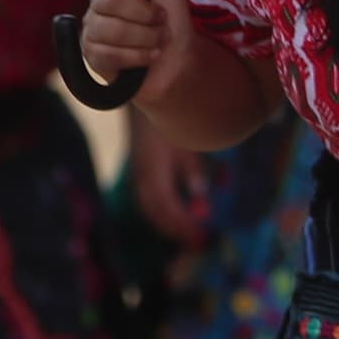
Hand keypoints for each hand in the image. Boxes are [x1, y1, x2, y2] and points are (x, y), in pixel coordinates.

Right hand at [77, 0, 176, 95]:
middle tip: (161, 21)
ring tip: (157, 42)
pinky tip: (148, 57)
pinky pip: (109, 53)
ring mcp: (92, 28)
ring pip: (110, 28)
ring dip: (146, 38)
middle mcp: (99, 0)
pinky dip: (138, 57)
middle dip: (144, 14)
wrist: (177, 66)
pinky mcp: (91, 55)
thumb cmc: (172, 25)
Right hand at [127, 116, 213, 244]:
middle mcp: (142, 176)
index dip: (182, 225)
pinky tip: (174, 219)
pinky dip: (160, 213)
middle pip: (156, 213)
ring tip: (187, 235)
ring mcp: (138, 174)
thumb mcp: (185, 141)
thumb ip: (192, 167)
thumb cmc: (168, 117)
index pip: (167, 207)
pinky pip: (147, 200)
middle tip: (197, 242)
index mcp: (154, 171)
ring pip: (149, 208)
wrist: (140, 96)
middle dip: (175, 230)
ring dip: (167, 225)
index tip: (200, 236)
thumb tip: (199, 194)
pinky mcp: (139, 171)